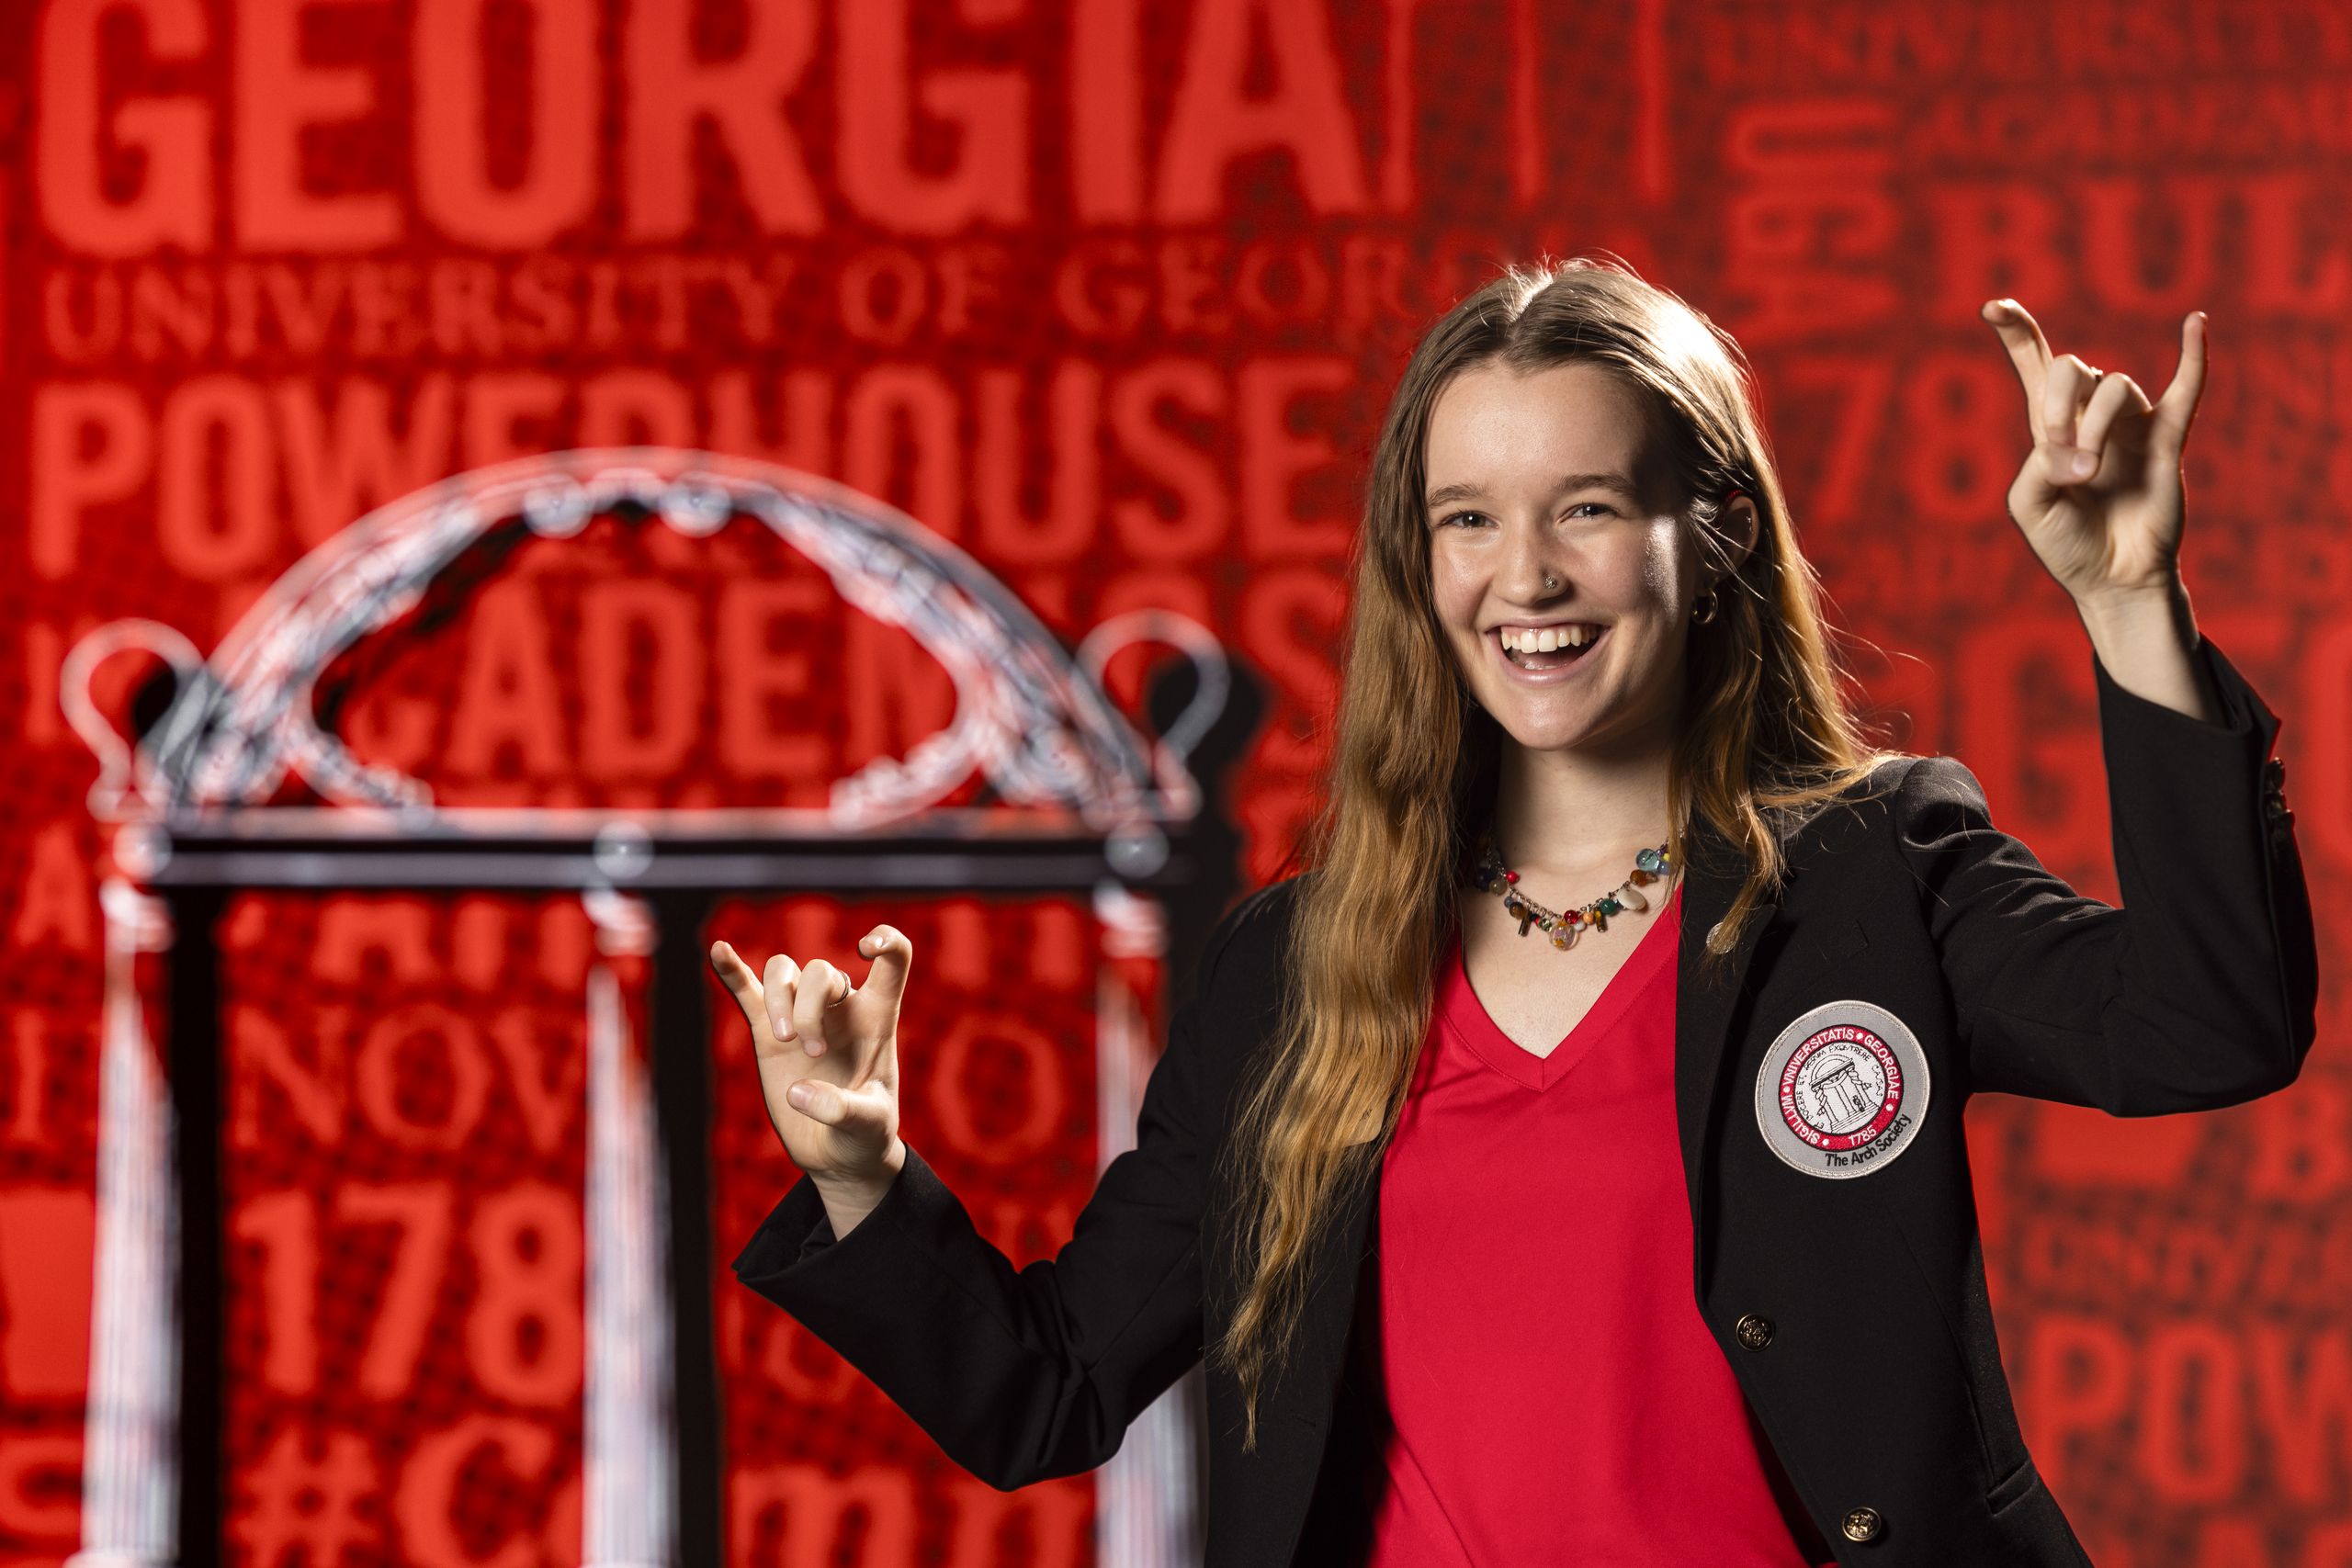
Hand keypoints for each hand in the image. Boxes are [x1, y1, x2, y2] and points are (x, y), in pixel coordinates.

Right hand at [709, 926, 910, 1193]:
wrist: (837, 1153)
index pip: (892, 960)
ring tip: (785, 1040)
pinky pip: (748, 992)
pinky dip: (732, 971)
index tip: (864, 948)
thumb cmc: (866, 1133)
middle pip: (821, 970)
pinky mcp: (767, 1034)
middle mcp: (839, 1007)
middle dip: (810, 1007)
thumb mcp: (869, 1125)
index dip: (885, 940)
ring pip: (784, 971)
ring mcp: (801, 1016)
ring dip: (780, 998)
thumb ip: (842, 1110)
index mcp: (877, 1017)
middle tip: (813, 1053)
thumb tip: (798, 1092)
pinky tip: (719, 950)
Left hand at [1980, 298, 2208, 606]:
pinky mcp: (2166, 438)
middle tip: (2060, 454)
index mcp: (2049, 426)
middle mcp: (2090, 415)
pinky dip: (2193, 355)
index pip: (2035, 364)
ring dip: (2094, 426)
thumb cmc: (2066, 543)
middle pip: (2072, 367)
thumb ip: (2039, 468)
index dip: (2016, 332)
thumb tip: (2080, 451)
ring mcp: (2129, 423)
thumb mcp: (2029, 507)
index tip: (1992, 305)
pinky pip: (2185, 389)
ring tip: (2088, 472)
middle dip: (2057, 404)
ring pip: (2113, 387)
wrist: (2111, 578)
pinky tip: (2194, 321)